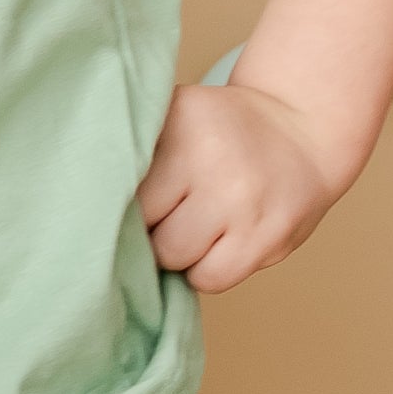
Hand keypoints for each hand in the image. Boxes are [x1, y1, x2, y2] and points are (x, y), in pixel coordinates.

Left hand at [135, 80, 349, 293]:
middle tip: (161, 213)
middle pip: (146, 226)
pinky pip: (211, 279)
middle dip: (147, 227)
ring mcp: (244, 206)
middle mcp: (214, 166)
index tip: (124, 199)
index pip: (124, 188)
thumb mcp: (177, 114)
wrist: (304, 129)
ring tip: (188, 228)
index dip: (120, 201)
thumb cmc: (221, 131)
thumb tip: (89, 201)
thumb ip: (136, 146)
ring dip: (175, 252)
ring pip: (175, 258)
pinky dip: (203, 270)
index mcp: (182, 127)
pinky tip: (212, 245)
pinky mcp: (269, 240)